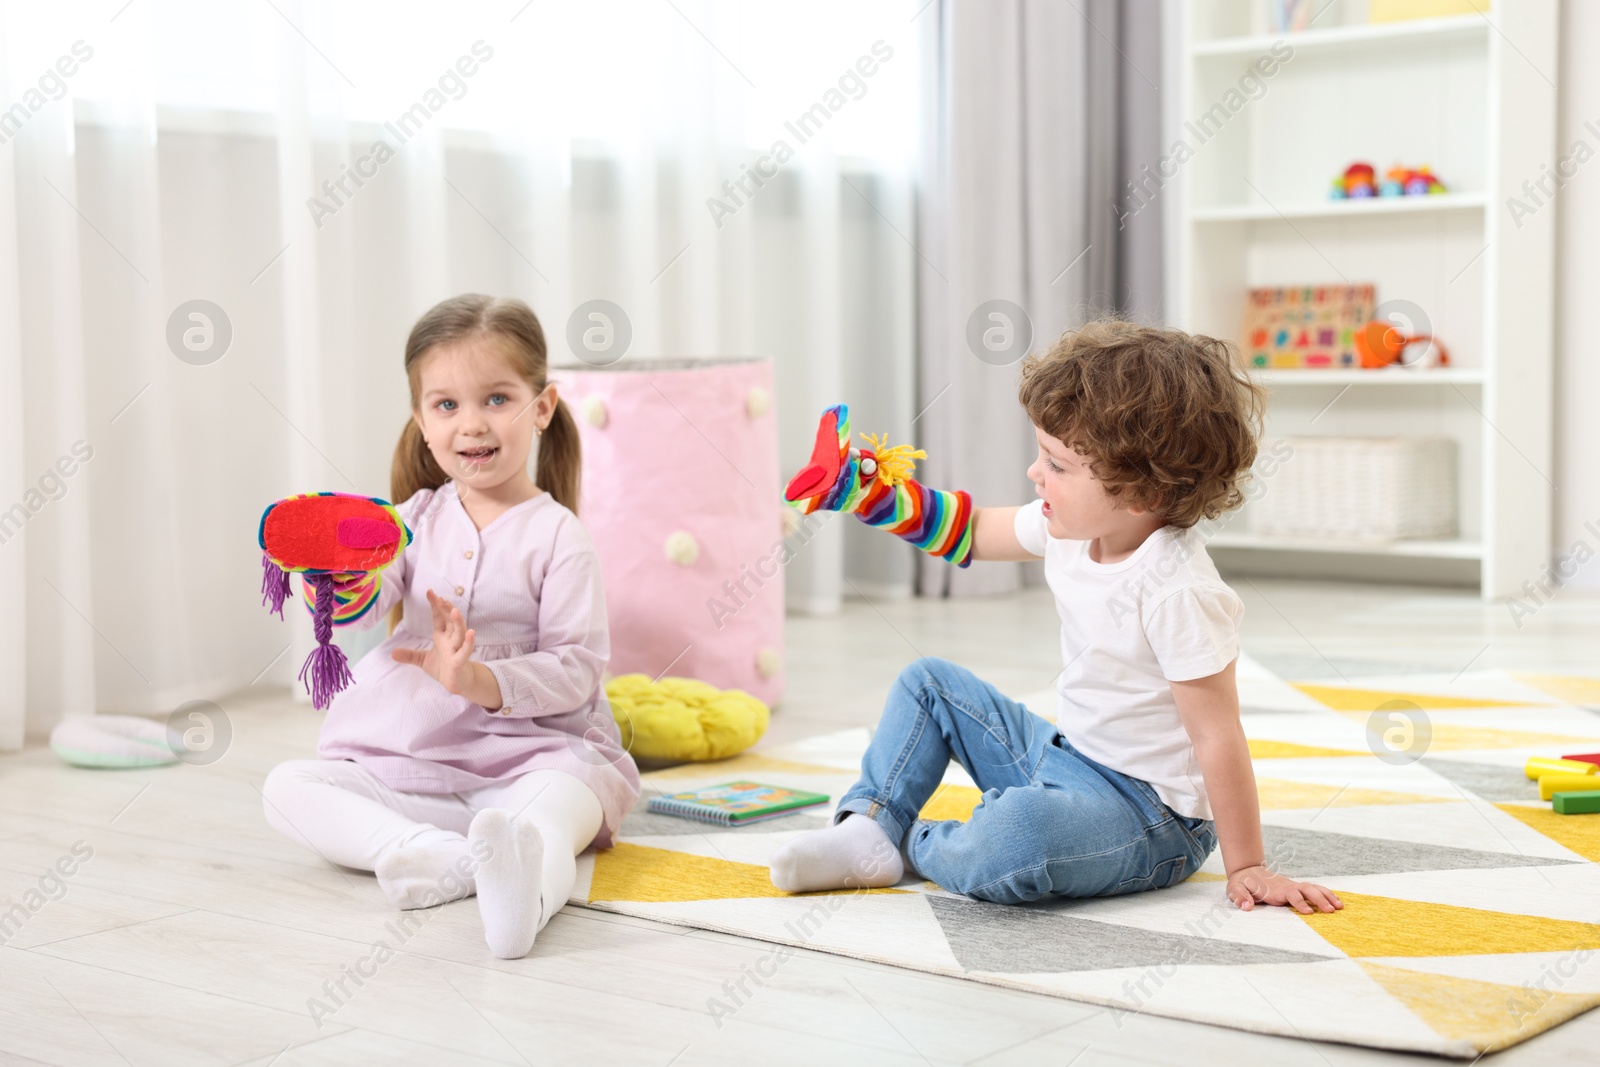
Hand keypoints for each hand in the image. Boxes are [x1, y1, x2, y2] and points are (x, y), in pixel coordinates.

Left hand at [390, 589, 476, 695]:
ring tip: (454, 611)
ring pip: (459, 633)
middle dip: (446, 609)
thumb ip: (410, 655)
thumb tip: (392, 653)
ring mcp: (457, 649)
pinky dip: (469, 642)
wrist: (455, 684)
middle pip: (450, 621)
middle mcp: (451, 640)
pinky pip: (465, 651)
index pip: (439, 617)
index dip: (435, 605)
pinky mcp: (460, 661)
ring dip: (458, 622)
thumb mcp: (423, 660)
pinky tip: (471, 632)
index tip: (430, 592)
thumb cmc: (443, 668)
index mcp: (442, 636)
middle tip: (440, 598)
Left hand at [1227, 865, 1342, 913]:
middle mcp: (1287, 886)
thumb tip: (1247, 906)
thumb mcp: (1234, 889)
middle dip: (1320, 899)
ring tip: (1340, 907)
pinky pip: (1314, 890)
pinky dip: (1326, 894)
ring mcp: (1293, 886)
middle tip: (1332, 911)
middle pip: (1307, 889)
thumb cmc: (1241, 883)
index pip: (1290, 894)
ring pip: (1313, 888)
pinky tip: (1337, 902)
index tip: (1309, 912)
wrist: (1247, 871)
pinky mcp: (1296, 888)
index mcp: (1274, 889)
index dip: (1299, 902)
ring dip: (1327, 896)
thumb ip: (1239, 897)